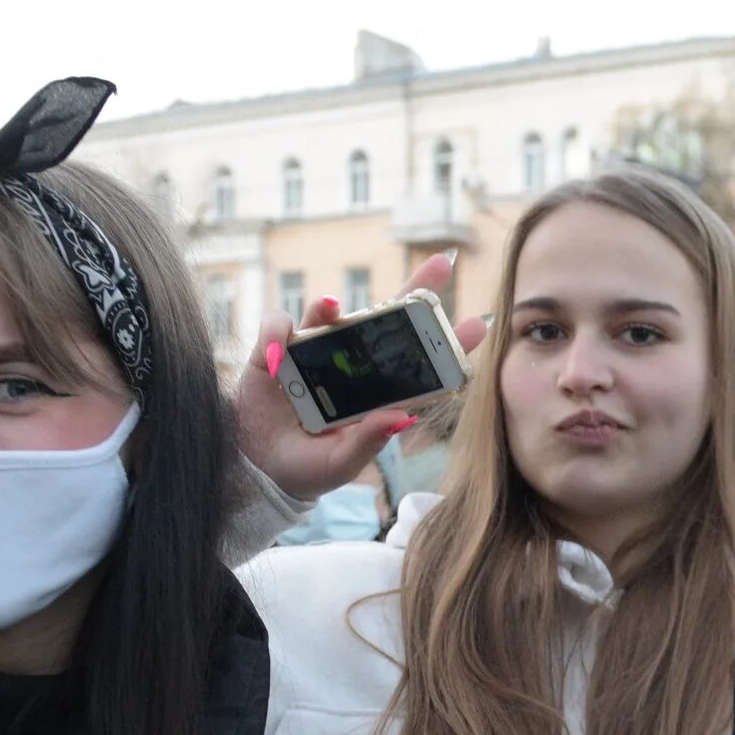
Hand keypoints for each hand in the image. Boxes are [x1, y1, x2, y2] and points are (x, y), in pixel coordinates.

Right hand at [228, 251, 489, 503]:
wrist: (256, 469)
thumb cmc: (306, 467)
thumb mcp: (340, 463)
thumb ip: (369, 441)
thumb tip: (403, 416)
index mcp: (372, 391)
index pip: (415, 360)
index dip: (445, 342)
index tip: (478, 324)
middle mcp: (347, 364)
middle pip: (384, 320)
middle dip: (415, 290)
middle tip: (441, 266)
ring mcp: (312, 352)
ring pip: (329, 313)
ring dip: (330, 307)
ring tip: (334, 307)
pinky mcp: (274, 351)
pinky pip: (278, 327)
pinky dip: (279, 333)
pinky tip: (279, 357)